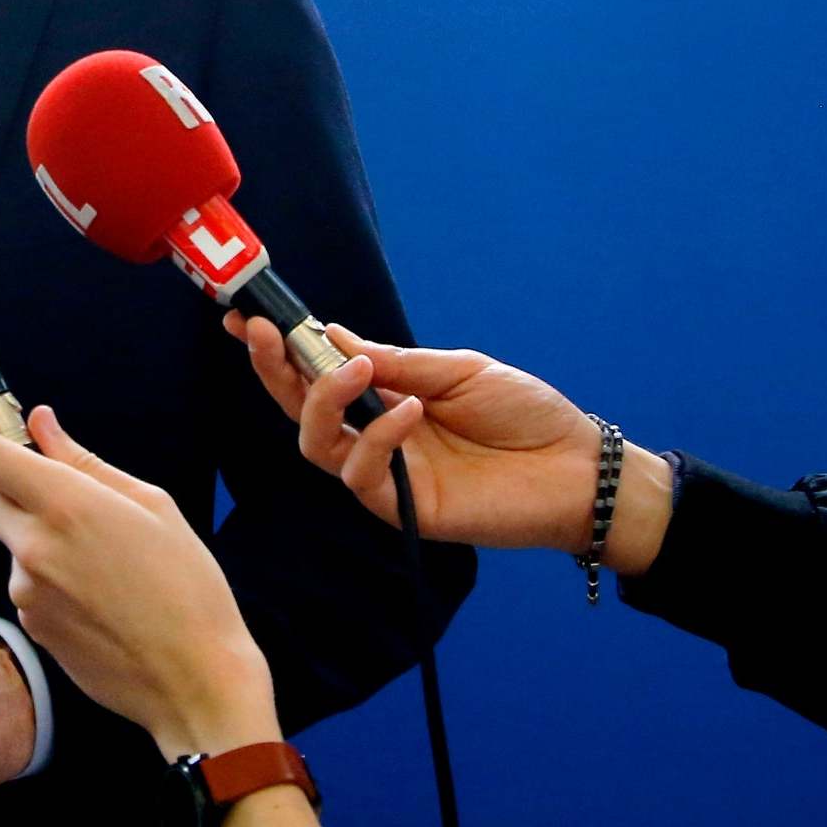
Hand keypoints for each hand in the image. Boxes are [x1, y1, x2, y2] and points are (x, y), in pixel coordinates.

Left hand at [0, 406, 277, 759]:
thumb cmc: (188, 589)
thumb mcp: (151, 506)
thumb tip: (40, 423)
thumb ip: (84, 461)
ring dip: (33, 534)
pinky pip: (26, 583)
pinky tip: (95, 593)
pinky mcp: (29, 626)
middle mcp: (32, 546)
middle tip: (35, 477)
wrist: (195, 680)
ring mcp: (25, 591)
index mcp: (65, 505)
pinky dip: (47, 576)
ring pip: (7, 539)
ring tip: (99, 557)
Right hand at [231, 314, 669, 570]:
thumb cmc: (526, 414)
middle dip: (273, 370)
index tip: (247, 318)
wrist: (579, 469)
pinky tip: (409, 411)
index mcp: (387, 397)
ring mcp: (385, 474)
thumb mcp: (458, 370)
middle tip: (261, 333)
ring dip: (321, 399)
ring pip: (316, 443)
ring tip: (355, 370)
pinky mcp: (403, 508)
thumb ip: (395, 362)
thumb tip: (330, 337)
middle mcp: (376, 435)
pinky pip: (362, 475)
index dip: (281, 349)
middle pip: (300, 408)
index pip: (318, 373)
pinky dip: (378, 438)